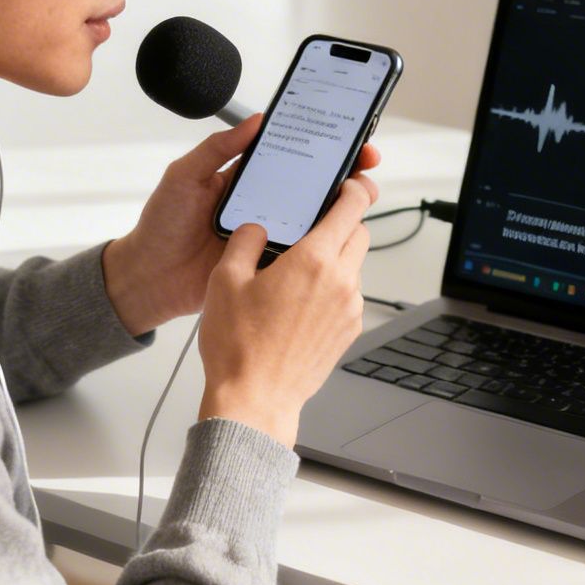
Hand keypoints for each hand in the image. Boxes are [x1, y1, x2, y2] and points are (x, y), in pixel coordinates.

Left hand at [103, 116, 378, 335]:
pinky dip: (321, 246)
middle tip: (364, 165)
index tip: (346, 135)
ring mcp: (270, 234)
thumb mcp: (184, 176)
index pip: (292, 154)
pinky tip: (335, 236)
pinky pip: (301, 254)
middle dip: (344, 172)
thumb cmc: (161, 226)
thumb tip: (255, 120)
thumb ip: (217, 148)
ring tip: (359, 196)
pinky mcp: (270, 264)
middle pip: (314, 185)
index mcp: (247, 177)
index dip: (320, 144)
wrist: (150, 279)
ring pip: (314, 219)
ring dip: (339, 208)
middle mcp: (264, 203)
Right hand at [194, 173, 378, 447]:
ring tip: (296, 271)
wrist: (255, 400)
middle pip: (359, 234)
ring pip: (354, 267)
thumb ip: (244, 241)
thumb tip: (256, 228)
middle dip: (341, 223)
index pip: (351, 207)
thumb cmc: (239, 347)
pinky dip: (332, 289)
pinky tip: (299, 302)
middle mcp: (341, 282)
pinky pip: (348, 296)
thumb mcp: (225, 280)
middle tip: (312, 225)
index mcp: (314, 261)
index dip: (352, 189)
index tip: (346, 184)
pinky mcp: (348, 333)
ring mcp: (349, 310)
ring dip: (335, 259)